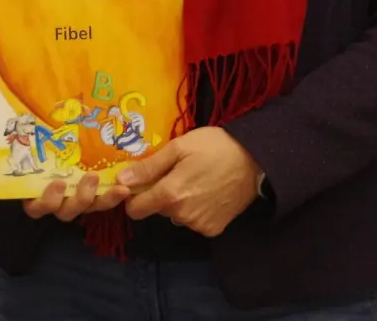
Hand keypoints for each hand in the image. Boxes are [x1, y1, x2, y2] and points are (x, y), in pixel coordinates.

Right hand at [0, 117, 127, 221]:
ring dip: (100, 200)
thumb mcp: (11, 136)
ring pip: (87, 208)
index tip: (55, 183)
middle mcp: (56, 198)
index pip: (35, 207)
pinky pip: (105, 200)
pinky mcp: (96, 190)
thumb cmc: (30, 141)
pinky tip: (125, 187)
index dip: (44, 201)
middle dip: (76, 200)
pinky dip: (115, 196)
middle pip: (64, 211)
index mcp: (33, 190)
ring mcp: (77, 196)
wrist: (58, 134)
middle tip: (86, 180)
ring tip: (112, 185)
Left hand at [119, 127, 260, 236]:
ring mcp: (199, 224)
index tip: (143, 183)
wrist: (255, 160)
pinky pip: (194, 222)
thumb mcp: (178, 147)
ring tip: (196, 181)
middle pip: (157, 210)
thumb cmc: (214, 147)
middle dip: (161, 195)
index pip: (135, 210)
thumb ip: (149, 167)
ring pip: (175, 216)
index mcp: (170, 194)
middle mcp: (182, 215)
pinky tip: (208, 193)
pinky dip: (196, 210)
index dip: (134, 196)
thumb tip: (121, 179)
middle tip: (177, 174)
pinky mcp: (214, 229)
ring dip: (179, 203)